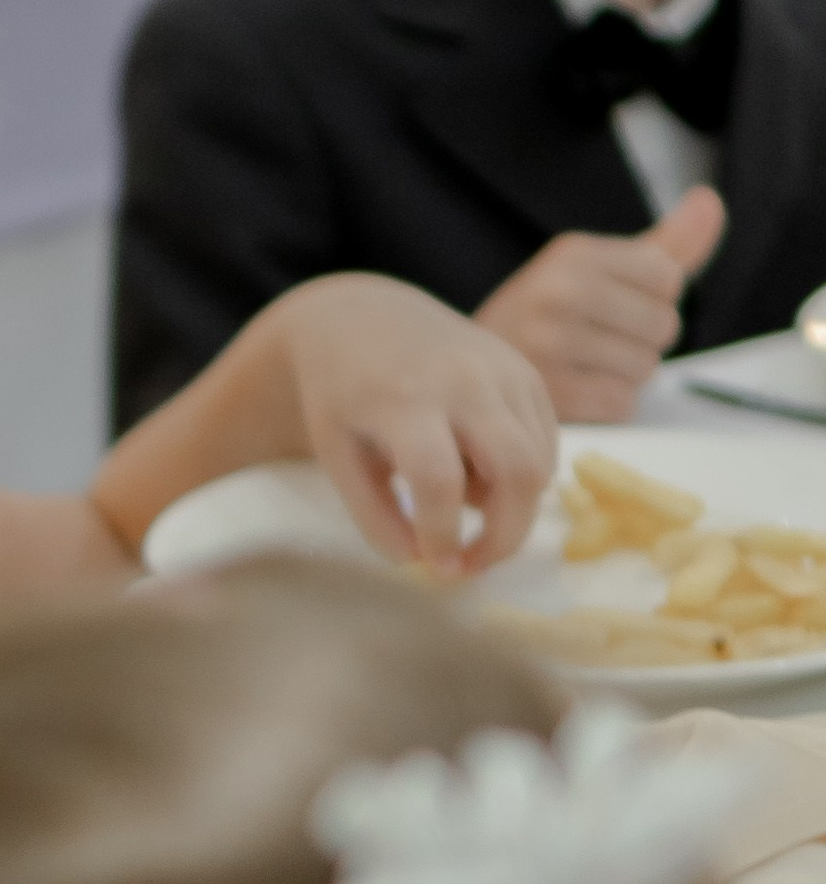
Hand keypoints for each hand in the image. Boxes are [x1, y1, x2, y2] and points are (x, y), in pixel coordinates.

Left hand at [277, 275, 557, 575]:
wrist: (363, 317)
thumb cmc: (343, 393)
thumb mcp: (337, 454)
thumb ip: (373, 514)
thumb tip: (421, 562)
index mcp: (404, 399)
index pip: (439, 480)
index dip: (443, 534)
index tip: (438, 567)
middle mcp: (465, 379)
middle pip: (518, 472)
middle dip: (506, 535)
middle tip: (473, 563)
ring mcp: (505, 370)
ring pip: (539, 463)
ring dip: (511, 506)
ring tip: (459, 502)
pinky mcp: (528, 372)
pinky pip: (546, 443)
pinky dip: (523, 476)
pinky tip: (478, 469)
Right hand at [475, 191, 727, 422]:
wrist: (466, 370)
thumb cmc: (545, 319)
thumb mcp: (598, 270)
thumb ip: (665, 244)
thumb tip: (712, 201)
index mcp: (573, 253)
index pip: (668, 277)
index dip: (653, 298)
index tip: (612, 305)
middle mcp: (559, 290)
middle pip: (663, 325)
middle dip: (642, 341)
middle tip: (595, 342)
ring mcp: (549, 342)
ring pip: (645, 368)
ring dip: (625, 376)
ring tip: (583, 366)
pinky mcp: (549, 394)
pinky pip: (621, 403)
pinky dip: (608, 405)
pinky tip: (576, 391)